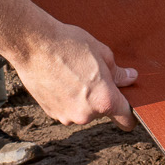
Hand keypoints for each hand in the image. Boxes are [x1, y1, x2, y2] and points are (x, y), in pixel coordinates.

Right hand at [8, 14, 137, 131]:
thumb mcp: (102, 53)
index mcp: (104, 100)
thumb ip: (118, 72)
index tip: (130, 113)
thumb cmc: (69, 45)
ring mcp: (66, 116)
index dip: (130, 116)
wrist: (33, 45)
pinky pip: (67, 109)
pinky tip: (60, 79)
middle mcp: (86, 115)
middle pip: (103, 111)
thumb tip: (130, 78)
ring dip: (83, 99)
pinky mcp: (51, 113)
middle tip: (93, 75)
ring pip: (84, 111)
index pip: (125, 119)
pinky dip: (67, 99)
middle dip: (102, 97)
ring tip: (73, 74)